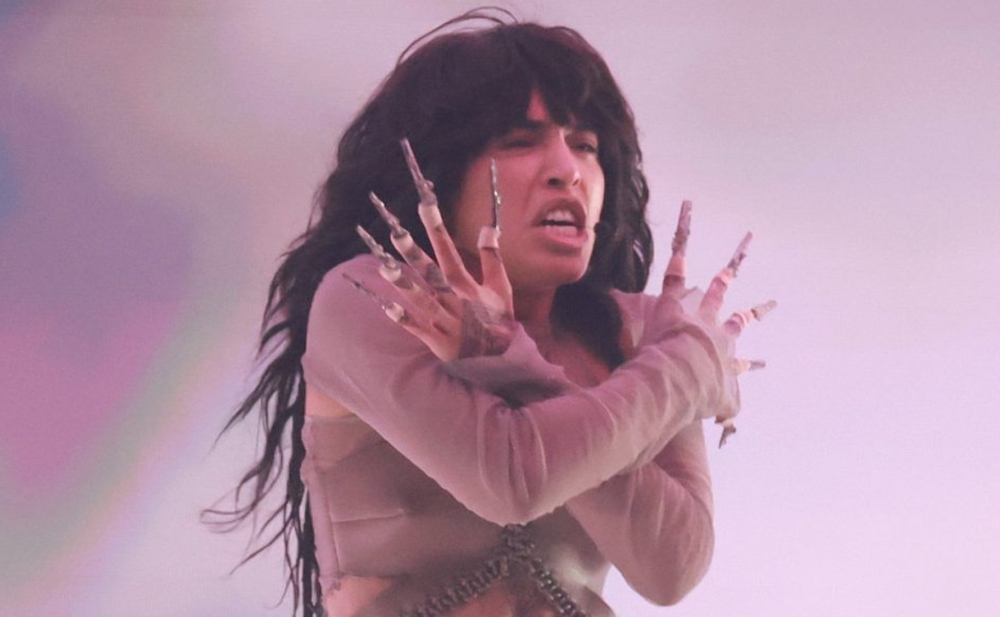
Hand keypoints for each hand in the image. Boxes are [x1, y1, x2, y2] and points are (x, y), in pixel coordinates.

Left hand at [347, 139, 514, 361]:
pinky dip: (402, 319)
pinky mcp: (437, 342)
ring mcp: (444, 321)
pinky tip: (385, 307)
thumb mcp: (502, 288)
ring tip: (384, 265)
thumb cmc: (498, 322)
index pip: (449, 251)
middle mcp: (454, 301)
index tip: (424, 204)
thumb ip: (493, 258)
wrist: (503, 363)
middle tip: (395, 230)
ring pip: (420, 298)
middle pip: (430, 272)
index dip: (437, 227)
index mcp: (468, 286)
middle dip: (413, 251)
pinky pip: (416, 328)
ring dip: (402, 282)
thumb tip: (489, 226)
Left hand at [647, 201, 775, 446]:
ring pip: (722, 281)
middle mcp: (721, 333)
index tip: (763, 361)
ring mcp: (703, 313)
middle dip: (756, 310)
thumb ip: (702, 437)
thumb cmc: (689, 403)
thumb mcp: (698, 426)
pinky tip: (689, 207)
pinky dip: (684, 231)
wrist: (680, 380)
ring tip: (749, 238)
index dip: (754, 362)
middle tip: (774, 302)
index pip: (744, 361)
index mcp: (725, 362)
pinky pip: (679, 258)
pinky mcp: (680, 295)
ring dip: (736, 259)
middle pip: (741, 317)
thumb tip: (705, 456)